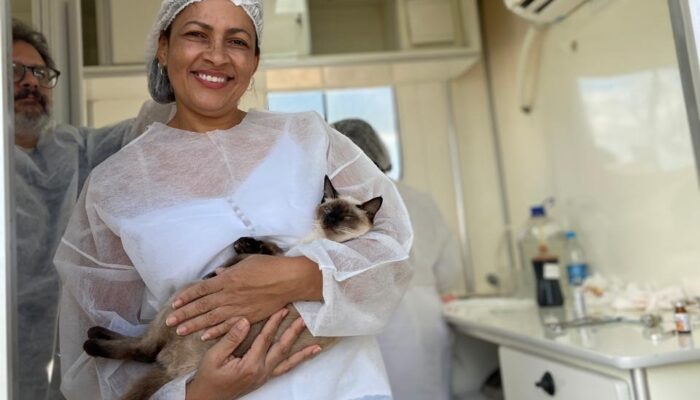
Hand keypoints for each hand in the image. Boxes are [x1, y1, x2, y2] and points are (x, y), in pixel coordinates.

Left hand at [166, 255, 321, 338]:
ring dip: (195, 325)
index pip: (201, 290)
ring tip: (181, 331)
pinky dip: (216, 331)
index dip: (187, 297)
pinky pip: (229, 326)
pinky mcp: (249, 316)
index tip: (174, 304)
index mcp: (227, 280)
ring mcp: (239, 307)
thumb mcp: (247, 263)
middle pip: (202, 306)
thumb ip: (230, 271)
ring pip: (212, 319)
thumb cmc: (270, 266)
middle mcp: (229, 295)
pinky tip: (204, 336)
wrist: (290, 279)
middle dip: (184, 314)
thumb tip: (216, 275)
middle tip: (170, 322)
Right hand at [186, 308, 321, 399]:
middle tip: (302, 318)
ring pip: (287, 361)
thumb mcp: (214, 356)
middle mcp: (261, 371)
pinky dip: (298, 361)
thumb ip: (231, 338)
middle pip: (281, 348)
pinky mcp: (264, 377)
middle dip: (292, 332)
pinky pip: (285, 368)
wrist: (207, 397)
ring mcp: (264, 376)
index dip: (274, 323)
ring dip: (302, 351)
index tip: (282, 309)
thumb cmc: (208, 376)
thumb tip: (245, 321)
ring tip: (316, 343)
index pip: (265, 339)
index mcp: (250, 365)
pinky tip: (310, 354)